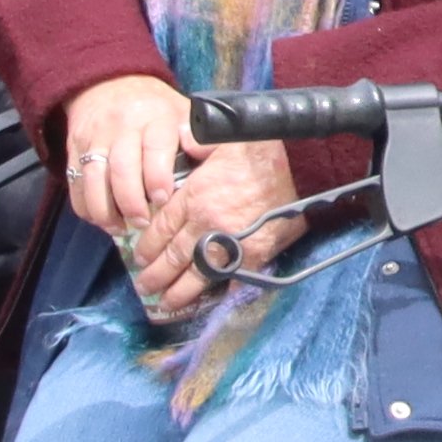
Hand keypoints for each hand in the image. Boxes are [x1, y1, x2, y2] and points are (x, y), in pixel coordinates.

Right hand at [61, 74, 204, 243]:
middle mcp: (123, 125)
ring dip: (105, 210)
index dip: (157, 177)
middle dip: (131, 202)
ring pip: (94, 178)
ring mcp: (95, 136)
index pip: (155, 147)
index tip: (162, 199)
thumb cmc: (155, 109)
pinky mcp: (74, 146)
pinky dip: (85, 206)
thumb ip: (196, 139)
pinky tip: (100, 219)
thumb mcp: (181, 113)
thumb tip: (210, 163)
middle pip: (121, 167)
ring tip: (119, 227)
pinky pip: (75, 182)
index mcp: (155, 117)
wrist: (108, 83)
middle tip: (142, 222)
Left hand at [123, 142, 302, 320]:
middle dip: (156, 275)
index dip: (148, 245)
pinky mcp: (256, 255)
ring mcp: (230, 243)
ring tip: (166, 304)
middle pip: (174, 256)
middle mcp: (207, 224)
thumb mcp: (223, 138)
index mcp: (195, 196)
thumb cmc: (264, 150)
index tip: (139, 258)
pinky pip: (233, 279)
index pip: (162, 227)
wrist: (302, 166)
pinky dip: (223, 293)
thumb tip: (182, 141)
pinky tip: (212, 303)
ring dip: (179, 292)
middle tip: (145, 288)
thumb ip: (198, 143)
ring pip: (197, 274)